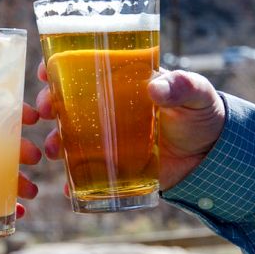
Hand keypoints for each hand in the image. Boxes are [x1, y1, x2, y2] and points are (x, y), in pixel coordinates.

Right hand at [36, 63, 224, 191]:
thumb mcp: (196, 95)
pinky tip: (67, 187)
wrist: (209, 156)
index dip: (58, 66)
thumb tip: (156, 88)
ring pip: (68, 137)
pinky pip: (85, 172)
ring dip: (53, 142)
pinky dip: (73, 181)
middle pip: (65, 102)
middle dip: (47, 103)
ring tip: (53, 150)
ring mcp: (105, 138)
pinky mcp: (111, 165)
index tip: (44, 70)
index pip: (82, 68)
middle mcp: (105, 108)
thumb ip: (183, 86)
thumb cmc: (200, 115)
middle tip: (44, 110)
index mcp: (120, 83)